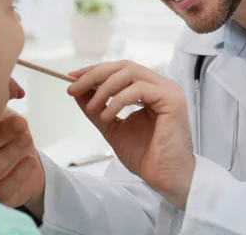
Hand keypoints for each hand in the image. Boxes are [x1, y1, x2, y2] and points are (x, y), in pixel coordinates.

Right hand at [0, 79, 45, 217]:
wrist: (25, 163)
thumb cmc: (4, 133)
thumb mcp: (1, 112)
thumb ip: (0, 98)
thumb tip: (14, 88)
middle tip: (21, 124)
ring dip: (8, 152)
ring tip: (27, 136)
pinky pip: (1, 193)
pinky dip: (16, 176)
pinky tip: (30, 160)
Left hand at [67, 60, 194, 208]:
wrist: (164, 177)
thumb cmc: (146, 156)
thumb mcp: (112, 126)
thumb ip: (97, 107)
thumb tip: (78, 91)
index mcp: (150, 89)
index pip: (121, 70)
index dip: (96, 70)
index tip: (73, 77)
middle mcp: (161, 86)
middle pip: (124, 66)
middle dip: (95, 75)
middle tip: (74, 88)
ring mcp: (168, 91)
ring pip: (131, 73)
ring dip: (105, 88)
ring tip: (92, 108)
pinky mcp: (172, 100)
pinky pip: (140, 90)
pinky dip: (119, 100)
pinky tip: (107, 115)